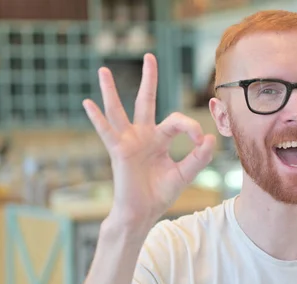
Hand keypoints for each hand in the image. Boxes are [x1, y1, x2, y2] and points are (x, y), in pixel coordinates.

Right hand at [83, 53, 215, 231]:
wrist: (143, 213)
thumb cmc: (160, 194)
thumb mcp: (184, 174)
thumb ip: (198, 158)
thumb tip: (209, 138)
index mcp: (160, 139)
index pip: (176, 120)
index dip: (191, 127)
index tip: (200, 140)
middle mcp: (143, 135)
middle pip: (146, 101)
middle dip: (149, 79)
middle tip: (150, 56)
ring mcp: (129, 141)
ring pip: (119, 110)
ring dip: (111, 91)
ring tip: (103, 70)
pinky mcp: (118, 151)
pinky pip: (106, 132)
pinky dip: (96, 118)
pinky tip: (87, 103)